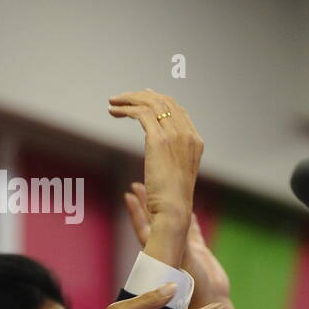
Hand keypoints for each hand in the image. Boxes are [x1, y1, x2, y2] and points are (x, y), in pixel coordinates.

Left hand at [109, 91, 201, 264]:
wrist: (173, 211)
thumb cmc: (171, 201)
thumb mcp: (173, 175)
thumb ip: (168, 157)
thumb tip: (153, 148)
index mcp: (195, 141)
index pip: (178, 110)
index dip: (159, 101)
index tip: (142, 98)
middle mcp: (188, 134)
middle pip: (165, 102)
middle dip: (142, 96)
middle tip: (122, 98)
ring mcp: (175, 135)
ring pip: (152, 104)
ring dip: (130, 99)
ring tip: (113, 102)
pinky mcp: (159, 140)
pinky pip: (141, 113)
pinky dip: (126, 108)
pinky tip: (114, 112)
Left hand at [124, 181, 228, 305]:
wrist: (211, 305)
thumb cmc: (194, 292)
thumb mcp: (184, 268)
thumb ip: (179, 248)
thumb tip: (172, 227)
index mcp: (161, 253)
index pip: (144, 228)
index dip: (136, 212)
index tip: (127, 195)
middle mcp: (170, 248)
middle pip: (154, 220)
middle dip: (145, 203)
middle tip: (136, 185)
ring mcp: (185, 249)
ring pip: (174, 222)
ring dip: (168, 207)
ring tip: (162, 191)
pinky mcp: (199, 252)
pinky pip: (193, 230)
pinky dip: (191, 219)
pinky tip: (190, 209)